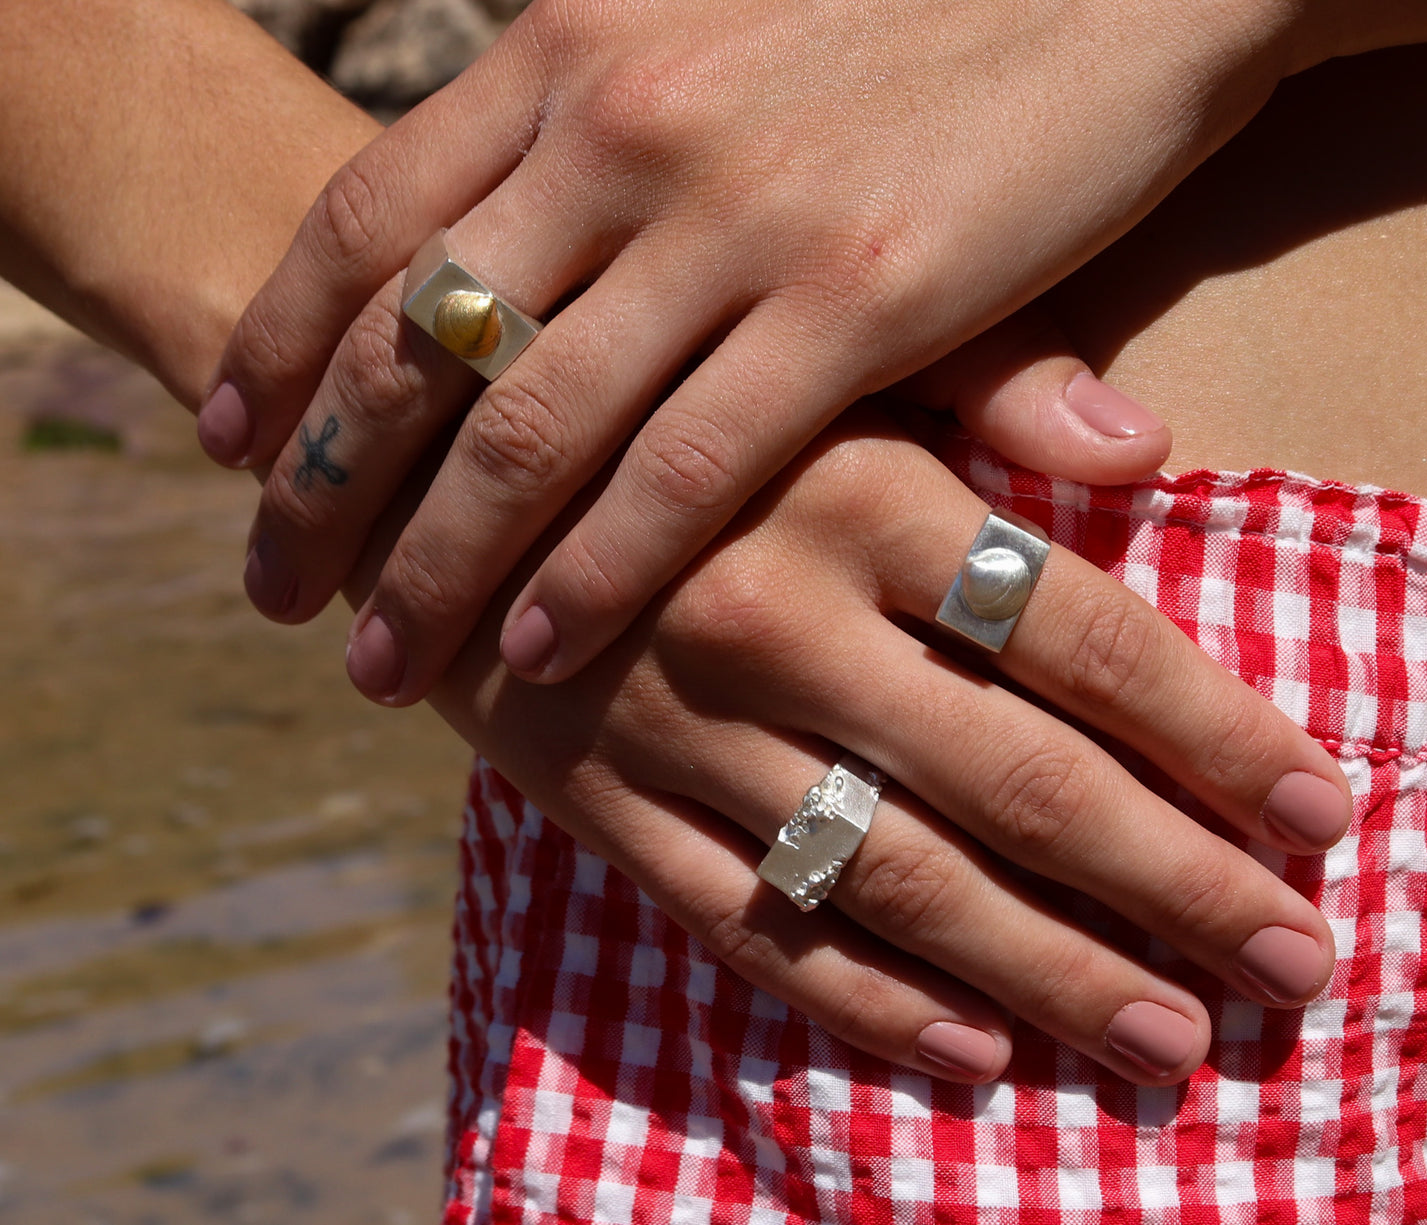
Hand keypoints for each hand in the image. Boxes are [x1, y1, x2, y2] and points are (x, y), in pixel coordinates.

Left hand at [202, 0, 1310, 700]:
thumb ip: (592, 124)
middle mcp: (622, 123)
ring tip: (380, 661)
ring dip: (439, 562)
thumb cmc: (903, 16)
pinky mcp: (856, 300)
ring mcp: (734, 214)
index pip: (364, 216)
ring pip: (532, 425)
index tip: (228, 445)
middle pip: (415, 341)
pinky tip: (539, 647)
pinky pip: (683, 468)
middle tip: (274, 591)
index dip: (279, 343)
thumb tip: (504, 234)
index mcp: (570, 48)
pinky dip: (599, 569)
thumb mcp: (704, 32)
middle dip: (323, 487)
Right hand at [400, 408, 1350, 1084]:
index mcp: (852, 487)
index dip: (1214, 733)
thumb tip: (1153, 451)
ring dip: (1049, 969)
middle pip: (1019, 782)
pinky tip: (976, 1050)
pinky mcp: (598, 800)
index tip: (1319, 813)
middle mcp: (777, 615)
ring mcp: (681, 724)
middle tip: (1293, 965)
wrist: (421, 437)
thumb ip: (984, 382)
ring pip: (896, 878)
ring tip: (1169, 1037)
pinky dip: (865, 1000)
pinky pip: (746, 925)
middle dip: (1173, 884)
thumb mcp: (813, 349)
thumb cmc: (659, 388)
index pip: (1080, 636)